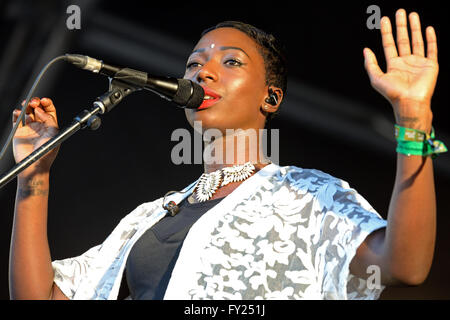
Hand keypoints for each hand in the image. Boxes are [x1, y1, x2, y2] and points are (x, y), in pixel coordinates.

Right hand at [12, 97, 59, 176]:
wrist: (34, 165)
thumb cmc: (47, 152)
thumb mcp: (54, 134)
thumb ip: (49, 120)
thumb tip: (40, 110)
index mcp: (51, 125)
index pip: (49, 110)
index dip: (47, 103)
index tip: (44, 100)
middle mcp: (40, 125)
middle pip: (38, 108)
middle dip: (36, 102)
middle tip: (34, 102)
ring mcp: (29, 128)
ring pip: (27, 111)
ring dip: (26, 105)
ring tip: (26, 104)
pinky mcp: (18, 131)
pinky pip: (16, 119)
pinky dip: (16, 113)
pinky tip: (18, 112)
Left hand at [363, 9, 438, 131]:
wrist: (410, 102)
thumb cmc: (393, 93)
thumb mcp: (377, 78)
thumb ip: (370, 64)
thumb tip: (365, 49)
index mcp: (393, 65)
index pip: (389, 44)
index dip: (387, 32)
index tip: (384, 19)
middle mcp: (406, 62)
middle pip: (403, 39)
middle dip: (401, 26)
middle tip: (400, 12)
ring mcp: (418, 63)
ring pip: (417, 41)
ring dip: (415, 28)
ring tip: (412, 15)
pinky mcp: (430, 65)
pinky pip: (431, 49)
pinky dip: (430, 39)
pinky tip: (428, 28)